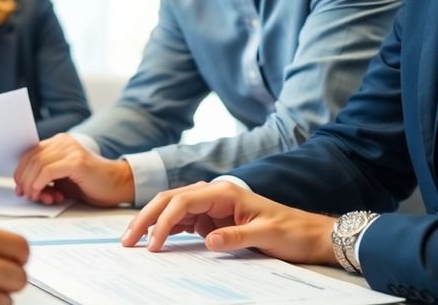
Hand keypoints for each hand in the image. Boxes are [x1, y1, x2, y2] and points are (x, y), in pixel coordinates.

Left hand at [13, 133, 134, 206]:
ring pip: (37, 165)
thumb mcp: (62, 179)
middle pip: (31, 159)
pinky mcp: (76, 161)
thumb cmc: (90, 184)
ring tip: (37, 198)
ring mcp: (70, 149)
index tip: (21, 189)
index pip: (30, 154)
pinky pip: (48, 171)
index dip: (21, 172)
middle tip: (27, 196)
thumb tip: (23, 187)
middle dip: (24, 180)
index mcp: (58, 142)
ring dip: (31, 184)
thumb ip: (44, 177)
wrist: (117, 185)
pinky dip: (40, 183)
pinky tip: (42, 193)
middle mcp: (63, 141)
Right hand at [121, 181, 336, 264]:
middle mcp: (213, 194)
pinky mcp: (211, 218)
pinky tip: (155, 241)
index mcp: (224, 192)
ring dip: (151, 223)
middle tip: (127, 240)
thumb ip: (236, 237)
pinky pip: (182, 221)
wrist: (309, 233)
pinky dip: (166, 230)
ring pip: (171, 209)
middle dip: (146, 218)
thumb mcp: (267, 234)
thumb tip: (207, 240)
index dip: (163, 222)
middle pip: (169, 200)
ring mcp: (211, 205)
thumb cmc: (291, 230)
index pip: (182, 202)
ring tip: (133, 241)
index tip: (153, 245)